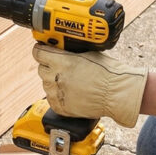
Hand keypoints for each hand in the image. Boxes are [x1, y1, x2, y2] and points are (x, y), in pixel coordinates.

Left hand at [32, 46, 146, 126]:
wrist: (117, 93)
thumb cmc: (108, 72)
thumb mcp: (88, 53)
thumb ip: (70, 51)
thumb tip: (61, 47)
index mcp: (62, 61)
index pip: (38, 53)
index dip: (41, 51)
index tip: (43, 50)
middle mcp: (56, 77)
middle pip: (41, 69)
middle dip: (49, 66)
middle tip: (61, 67)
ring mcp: (57, 94)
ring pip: (45, 84)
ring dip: (53, 81)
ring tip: (69, 81)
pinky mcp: (61, 107)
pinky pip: (51, 99)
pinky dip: (57, 96)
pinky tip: (70, 93)